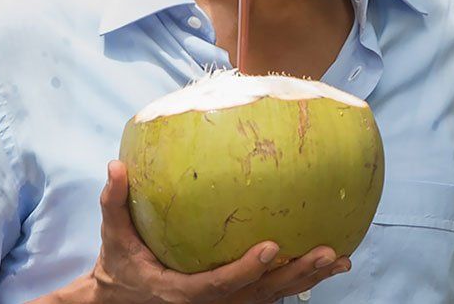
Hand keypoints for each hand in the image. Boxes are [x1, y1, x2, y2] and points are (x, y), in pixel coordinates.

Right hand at [91, 160, 350, 303]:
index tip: (274, 246)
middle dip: (296, 276)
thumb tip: (116, 164)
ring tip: (340, 260)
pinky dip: (296, 284)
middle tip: (329, 253)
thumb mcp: (113, 234)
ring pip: (269, 299)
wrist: (120, 300)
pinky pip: (266, 296)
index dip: (247, 269)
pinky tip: (321, 267)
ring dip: (305, 281)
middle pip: (259, 296)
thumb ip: (114, 201)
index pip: (219, 285)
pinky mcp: (228, 302)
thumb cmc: (119, 265)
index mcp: (180, 291)